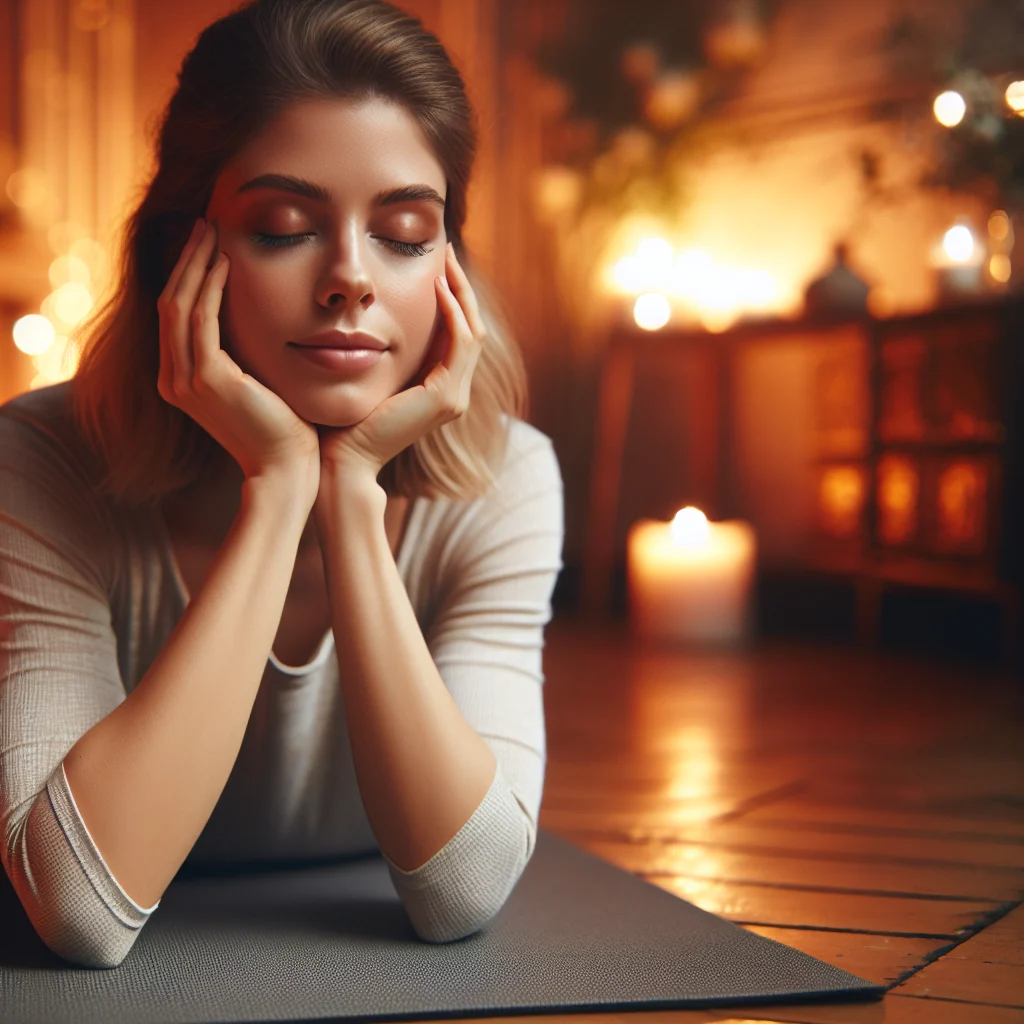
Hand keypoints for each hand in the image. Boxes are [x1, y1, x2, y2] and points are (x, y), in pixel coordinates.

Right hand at [157, 218, 320, 502]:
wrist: (287, 470)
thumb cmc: (284, 431)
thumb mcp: (257, 385)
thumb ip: (245, 356)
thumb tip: (259, 321)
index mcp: (181, 381)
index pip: (176, 315)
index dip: (188, 275)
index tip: (208, 244)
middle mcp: (174, 379)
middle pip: (170, 302)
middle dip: (188, 260)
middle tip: (206, 224)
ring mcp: (186, 380)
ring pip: (180, 304)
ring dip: (197, 263)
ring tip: (214, 231)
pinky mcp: (207, 379)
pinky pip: (202, 319)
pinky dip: (211, 287)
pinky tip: (227, 262)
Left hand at [316, 242, 484, 484]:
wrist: (342, 460)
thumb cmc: (343, 422)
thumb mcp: (368, 375)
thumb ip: (380, 351)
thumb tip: (366, 315)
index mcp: (439, 390)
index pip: (456, 334)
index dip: (452, 297)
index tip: (437, 264)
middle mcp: (454, 394)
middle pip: (471, 328)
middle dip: (461, 287)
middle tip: (448, 251)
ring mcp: (454, 398)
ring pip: (471, 332)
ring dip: (460, 292)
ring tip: (445, 260)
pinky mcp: (445, 397)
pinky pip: (458, 343)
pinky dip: (451, 313)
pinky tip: (436, 287)